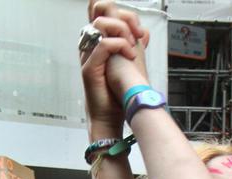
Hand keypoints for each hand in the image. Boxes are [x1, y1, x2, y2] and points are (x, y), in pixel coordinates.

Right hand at [81, 1, 148, 133]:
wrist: (113, 114)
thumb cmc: (119, 92)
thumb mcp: (131, 62)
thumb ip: (133, 44)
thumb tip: (144, 32)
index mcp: (99, 40)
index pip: (100, 10)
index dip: (117, 10)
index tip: (137, 29)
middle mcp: (91, 44)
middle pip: (100, 10)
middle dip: (124, 18)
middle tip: (137, 35)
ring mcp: (88, 55)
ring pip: (100, 24)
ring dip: (122, 32)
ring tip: (132, 48)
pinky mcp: (89, 67)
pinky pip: (103, 44)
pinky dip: (120, 46)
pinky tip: (129, 56)